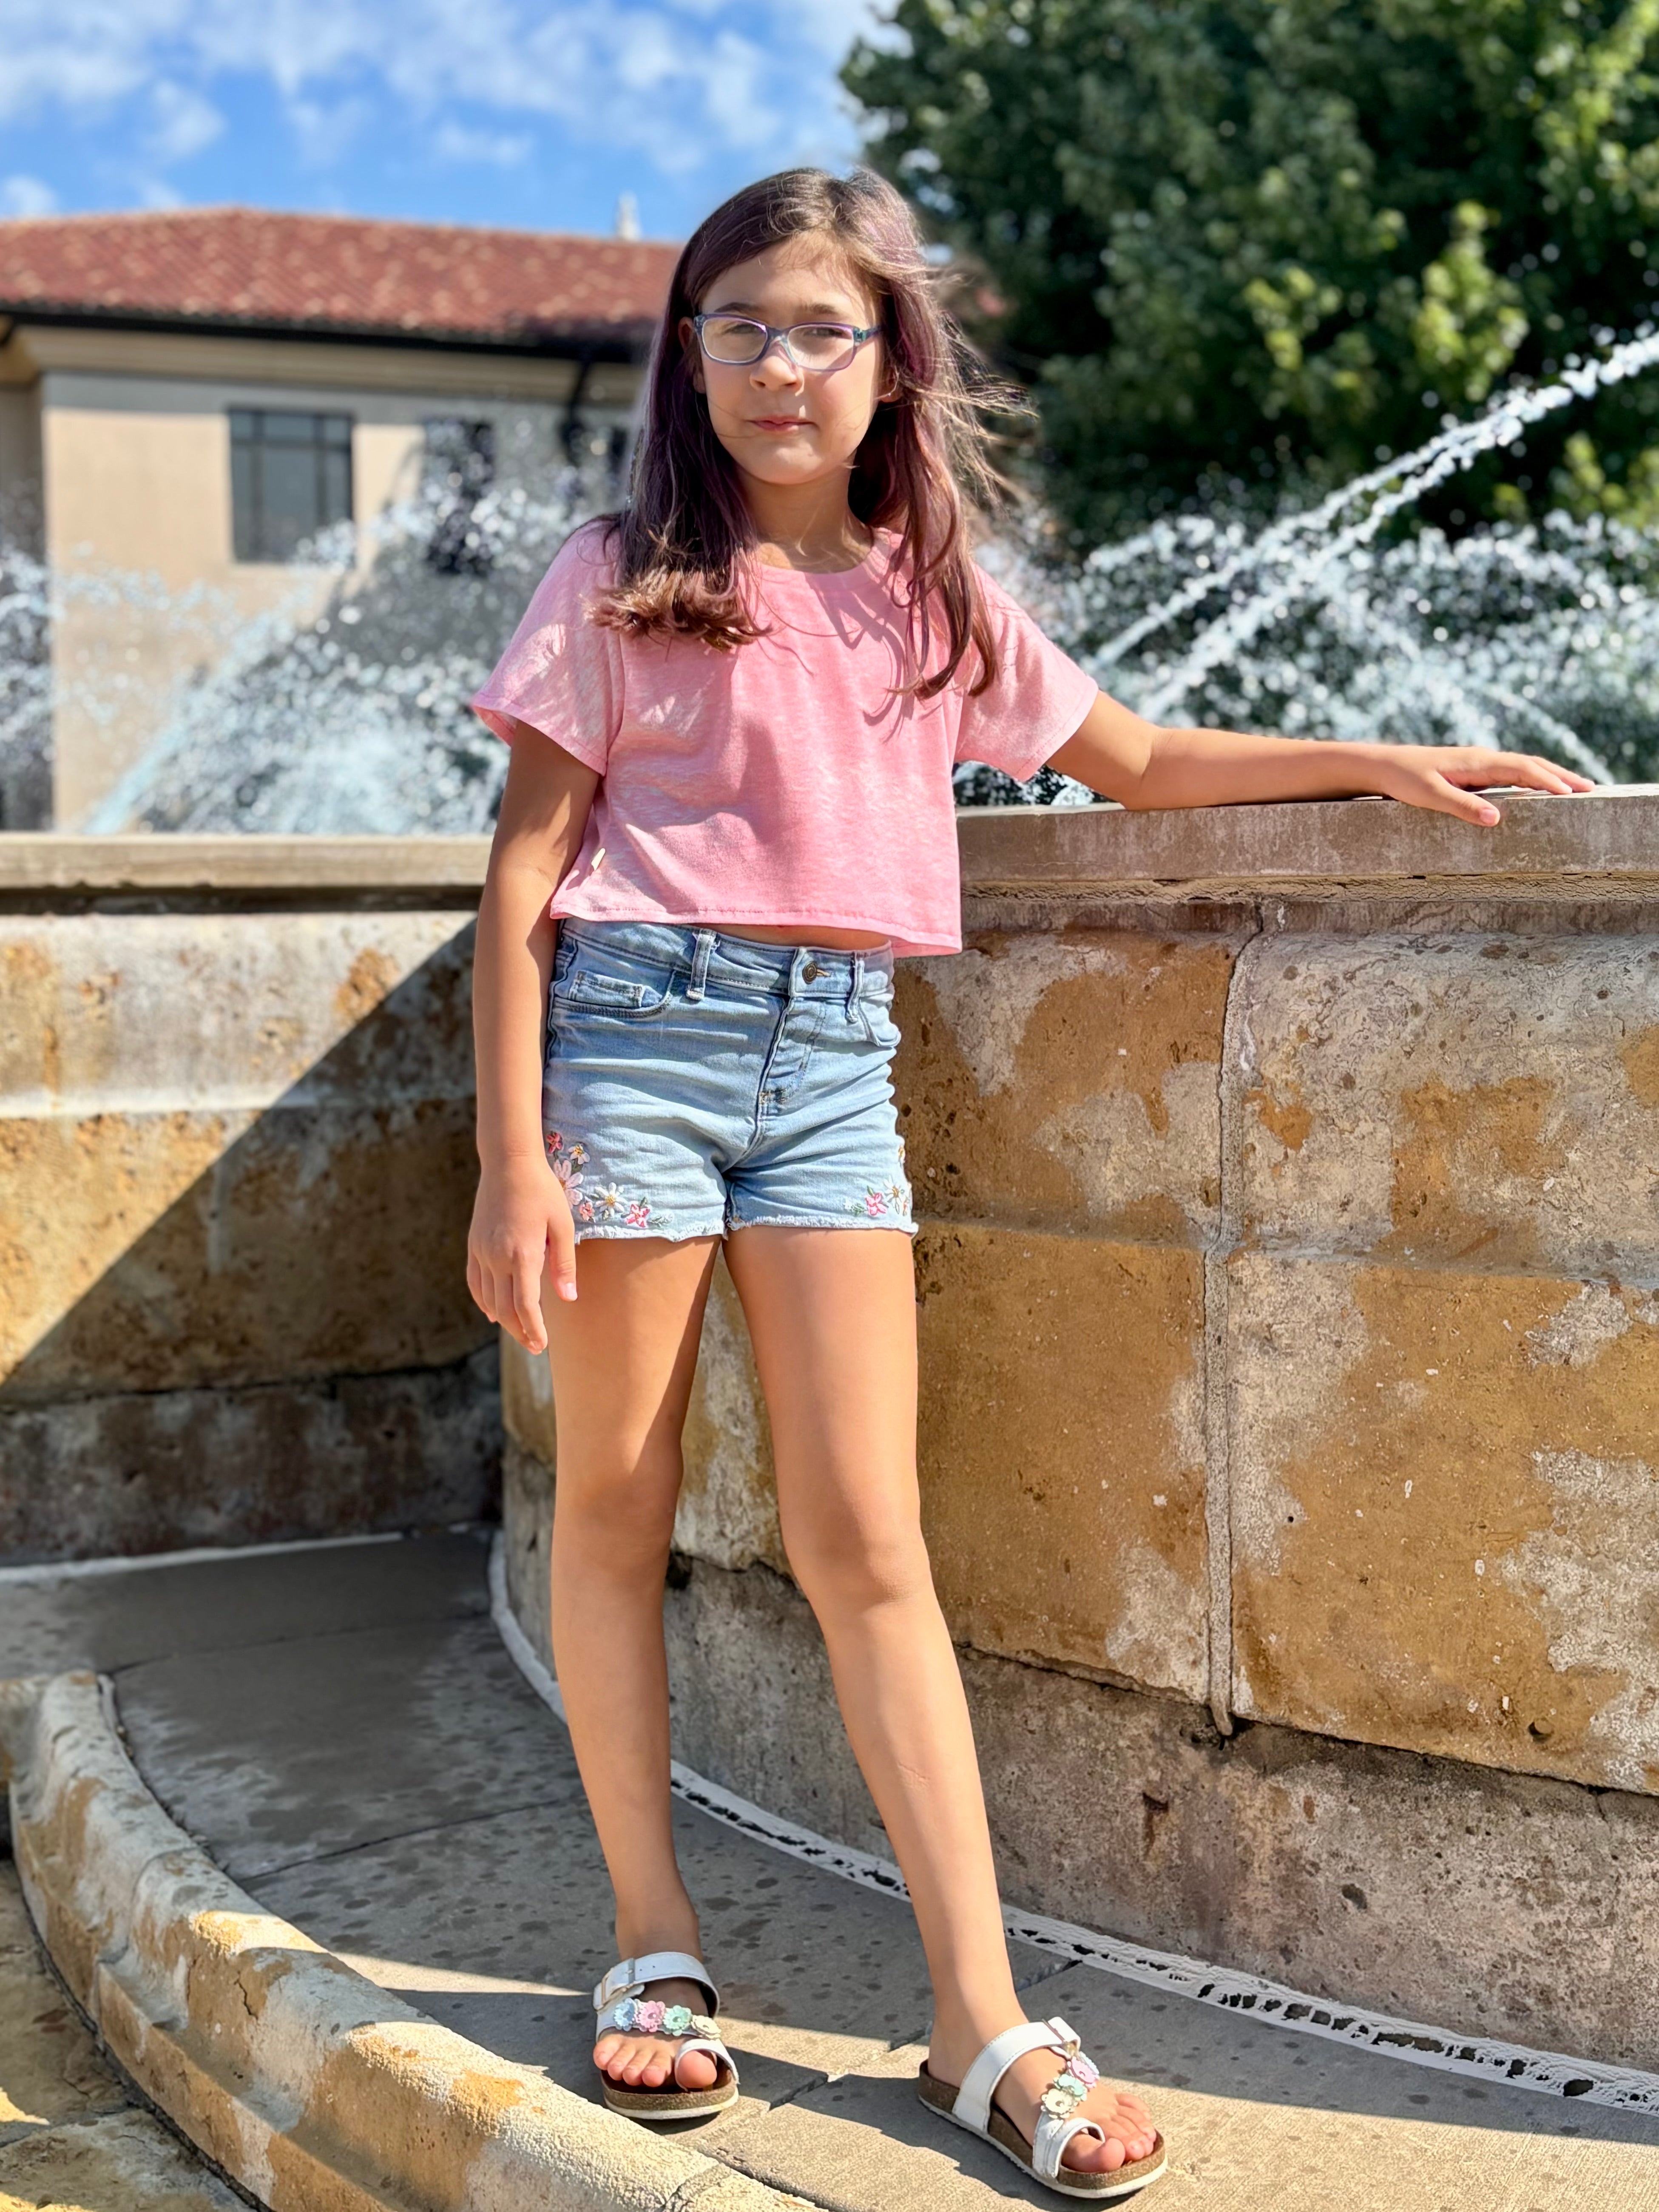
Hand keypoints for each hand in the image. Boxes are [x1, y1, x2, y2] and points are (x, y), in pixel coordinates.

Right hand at [466, 1154, 577, 1353]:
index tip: (542, 1345)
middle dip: (520, 1332)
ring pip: (487, 1299)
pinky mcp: (473, 1245)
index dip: (533, 1329)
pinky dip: (483, 1301)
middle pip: (504, 1309)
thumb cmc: (542, 1191)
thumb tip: (568, 1298)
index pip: (525, 1306)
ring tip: (519, 1333)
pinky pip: (475, 1281)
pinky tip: (493, 1312)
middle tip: (535, 1346)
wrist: (508, 1162)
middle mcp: (497, 1257)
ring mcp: (481, 1252)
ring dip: (503, 1320)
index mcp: (522, 1254)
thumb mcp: (563, 1225)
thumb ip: (564, 1264)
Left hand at [1370, 744, 1596, 825]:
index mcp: (1477, 763)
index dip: (1548, 781)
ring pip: (1523, 766)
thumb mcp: (1430, 796)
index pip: (1522, 770)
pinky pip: (1511, 772)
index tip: (1571, 794)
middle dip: (1561, 776)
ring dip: (1550, 775)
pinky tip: (1539, 789)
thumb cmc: (1404, 780)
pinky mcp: (1473, 770)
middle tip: (1590, 789)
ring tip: (1575, 788)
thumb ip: (1461, 807)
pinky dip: (1532, 778)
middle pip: (1531, 764)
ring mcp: (1480, 763)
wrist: (1384, 766)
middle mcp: (1483, 759)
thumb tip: (1496, 819)